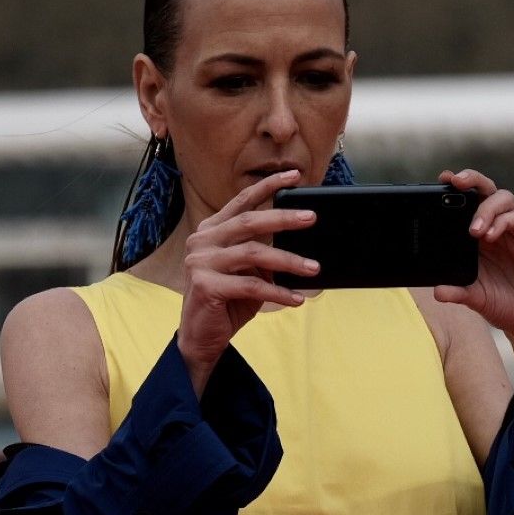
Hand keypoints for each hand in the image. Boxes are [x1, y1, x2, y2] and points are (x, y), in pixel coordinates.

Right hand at [177, 168, 319, 392]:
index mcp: (212, 230)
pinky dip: (277, 292)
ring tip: (313, 268)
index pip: (242, 201)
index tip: (295, 176)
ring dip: (288, 261)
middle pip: (250, 221)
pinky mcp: (205, 285)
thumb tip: (301, 244)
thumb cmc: (228, 301)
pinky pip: (251, 285)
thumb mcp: (249, 272)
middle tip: (311, 218)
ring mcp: (200, 262)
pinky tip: (295, 299)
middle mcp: (202, 241)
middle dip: (284, 218)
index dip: (268, 186)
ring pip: (254, 253)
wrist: (201, 338)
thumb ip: (264, 254)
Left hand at [432, 169, 513, 338]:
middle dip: (471, 179)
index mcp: (478, 237)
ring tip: (473, 231)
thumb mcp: (474, 298)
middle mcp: (496, 228)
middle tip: (455, 181)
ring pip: (503, 198)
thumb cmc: (503, 304)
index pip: (467, 203)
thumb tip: (436, 291)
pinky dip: (502, 222)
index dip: (455, 189)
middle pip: (485, 190)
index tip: (440, 181)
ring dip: (485, 208)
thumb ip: (456, 292)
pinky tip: (490, 237)